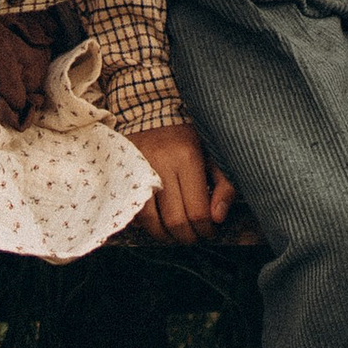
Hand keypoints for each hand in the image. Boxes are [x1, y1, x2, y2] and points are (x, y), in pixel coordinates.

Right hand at [129, 123, 233, 245]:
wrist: (151, 110)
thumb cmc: (188, 135)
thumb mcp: (214, 153)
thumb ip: (223, 185)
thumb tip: (218, 218)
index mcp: (187, 158)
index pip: (197, 211)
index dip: (205, 230)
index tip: (210, 231)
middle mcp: (161, 164)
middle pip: (174, 220)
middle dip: (187, 237)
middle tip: (195, 237)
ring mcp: (138, 170)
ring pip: (150, 220)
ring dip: (165, 236)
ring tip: (176, 235)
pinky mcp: (124, 173)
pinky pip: (133, 209)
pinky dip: (145, 224)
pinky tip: (157, 223)